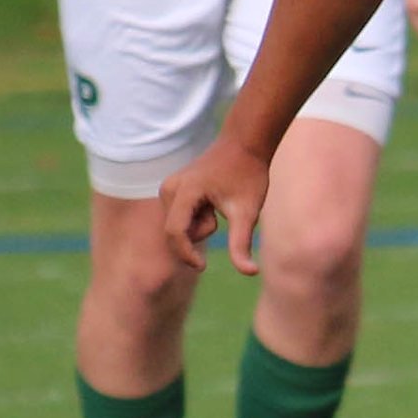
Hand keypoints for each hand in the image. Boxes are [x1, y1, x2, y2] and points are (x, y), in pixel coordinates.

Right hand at [156, 135, 271, 278]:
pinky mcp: (170, 190)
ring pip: (179, 227)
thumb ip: (242, 244)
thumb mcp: (248, 212)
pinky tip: (210, 201)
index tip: (203, 267)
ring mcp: (167, 188)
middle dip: (201, 232)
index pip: (175, 233)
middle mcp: (169, 188)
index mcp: (184, 191)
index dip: (186, 254)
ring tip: (217, 204)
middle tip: (221, 213)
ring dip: (200, 225)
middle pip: (177, 232)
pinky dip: (197, 219)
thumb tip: (250, 273)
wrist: (243, 144)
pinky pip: (180, 219)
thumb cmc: (248, 175)